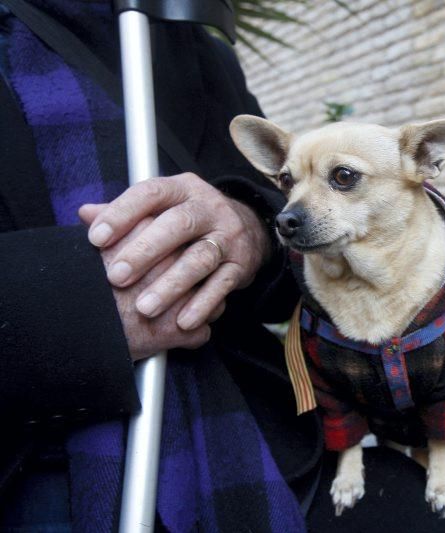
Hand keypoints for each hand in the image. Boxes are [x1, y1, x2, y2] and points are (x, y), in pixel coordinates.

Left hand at [79, 172, 268, 331]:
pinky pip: (222, 284)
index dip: (122, 214)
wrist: (248, 229)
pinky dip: (203, 304)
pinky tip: (184, 321)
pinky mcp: (241, 264)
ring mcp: (228, 236)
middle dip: (146, 252)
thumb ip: (126, 212)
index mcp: (183, 189)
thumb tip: (85, 213)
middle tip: (117, 276)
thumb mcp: (162, 208)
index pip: (151, 194)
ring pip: (200, 259)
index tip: (96, 239)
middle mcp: (209, 208)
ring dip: (172, 284)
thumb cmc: (190, 220)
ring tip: (145, 308)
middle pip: (178, 225)